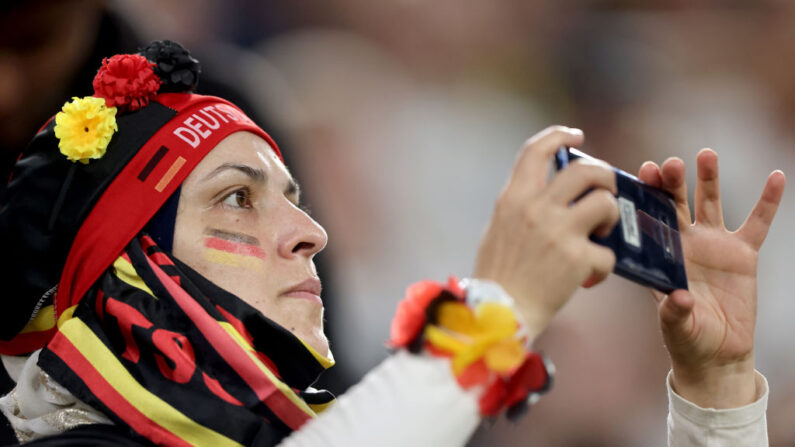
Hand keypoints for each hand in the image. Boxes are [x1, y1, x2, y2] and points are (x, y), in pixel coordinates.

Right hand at [474, 126, 619, 339]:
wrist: (499, 315)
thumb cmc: (497, 275)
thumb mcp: (499, 229)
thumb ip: (521, 206)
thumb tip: (546, 191)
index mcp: (513, 198)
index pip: (536, 150)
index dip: (559, 135)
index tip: (576, 135)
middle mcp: (536, 208)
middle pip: (586, 170)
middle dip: (604, 177)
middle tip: (605, 191)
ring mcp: (558, 231)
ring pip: (605, 202)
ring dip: (611, 218)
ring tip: (602, 235)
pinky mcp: (577, 258)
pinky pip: (607, 252)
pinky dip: (603, 265)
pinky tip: (591, 277)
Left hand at [638, 149, 785, 407]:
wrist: (717, 353)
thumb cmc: (687, 339)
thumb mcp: (677, 328)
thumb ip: (675, 314)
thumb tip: (680, 299)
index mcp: (661, 256)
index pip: (649, 220)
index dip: (647, 197)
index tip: (643, 174)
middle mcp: (684, 243)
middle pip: (676, 204)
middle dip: (672, 183)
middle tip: (671, 163)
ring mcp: (714, 245)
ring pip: (710, 204)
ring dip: (709, 178)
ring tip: (707, 154)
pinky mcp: (743, 254)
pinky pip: (757, 223)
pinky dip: (768, 201)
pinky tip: (776, 176)